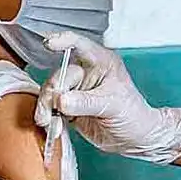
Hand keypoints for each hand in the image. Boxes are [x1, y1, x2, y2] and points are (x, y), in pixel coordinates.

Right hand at [34, 31, 180, 164]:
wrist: (134, 139)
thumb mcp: (113, 105)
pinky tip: (54, 129)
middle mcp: (86, 72)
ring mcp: (76, 90)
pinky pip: (51, 108)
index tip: (49, 44)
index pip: (79, 44)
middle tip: (50, 112)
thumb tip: (61, 100)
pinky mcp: (69, 107)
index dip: (63, 41)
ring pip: (51, 93)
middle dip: (51, 94)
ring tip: (48, 123)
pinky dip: (49, 119)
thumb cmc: (133, 115)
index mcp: (101, 62)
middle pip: (59, 76)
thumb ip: (86, 102)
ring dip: (45, 108)